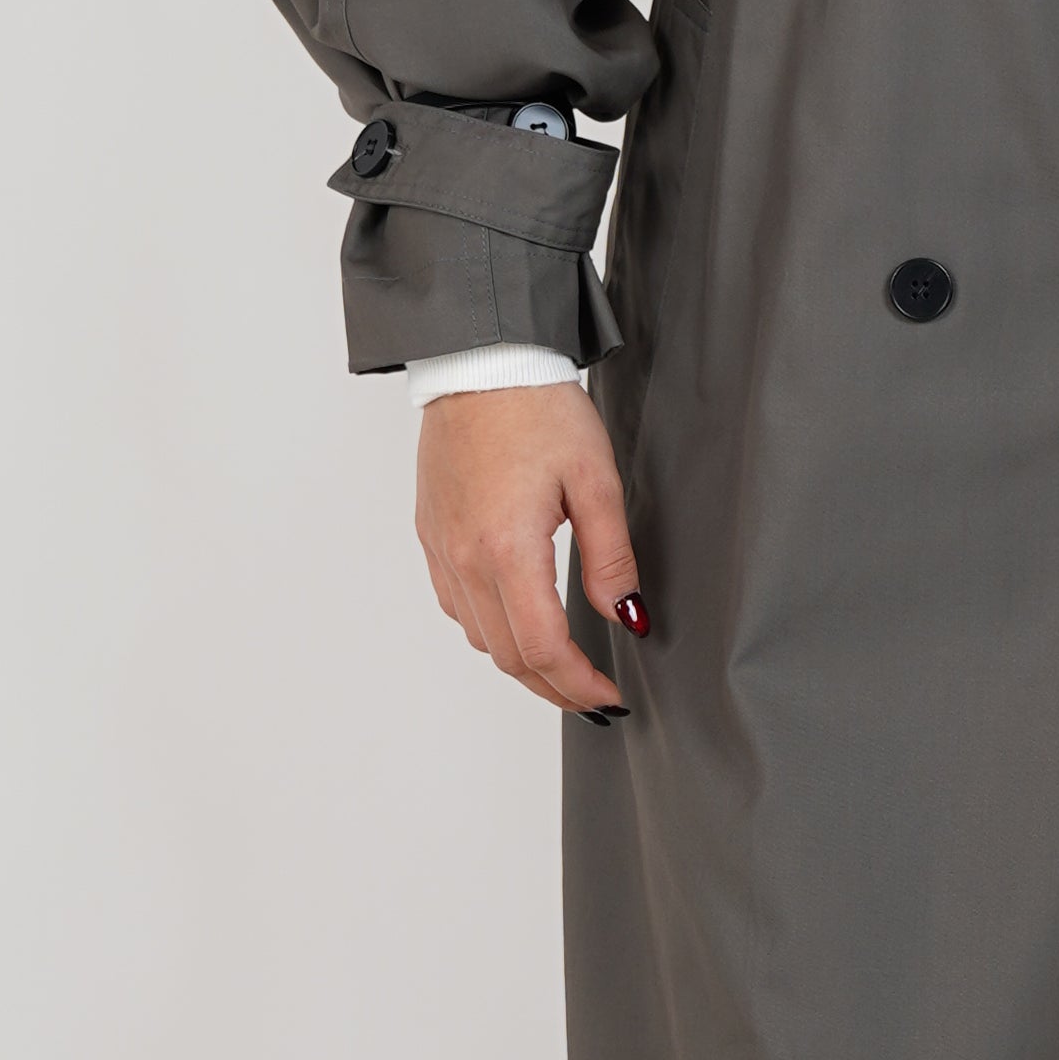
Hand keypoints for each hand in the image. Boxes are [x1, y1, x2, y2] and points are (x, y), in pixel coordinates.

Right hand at [413, 380, 643, 711]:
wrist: (479, 361)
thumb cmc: (538, 408)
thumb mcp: (596, 479)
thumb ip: (612, 557)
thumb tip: (627, 617)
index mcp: (507, 549)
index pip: (543, 648)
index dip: (580, 685)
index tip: (612, 697)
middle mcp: (463, 560)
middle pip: (509, 656)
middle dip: (555, 688)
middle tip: (595, 698)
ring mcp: (440, 550)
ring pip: (480, 638)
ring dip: (523, 661)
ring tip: (565, 664)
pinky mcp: (431, 536)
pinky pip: (457, 606)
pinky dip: (492, 628)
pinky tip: (521, 619)